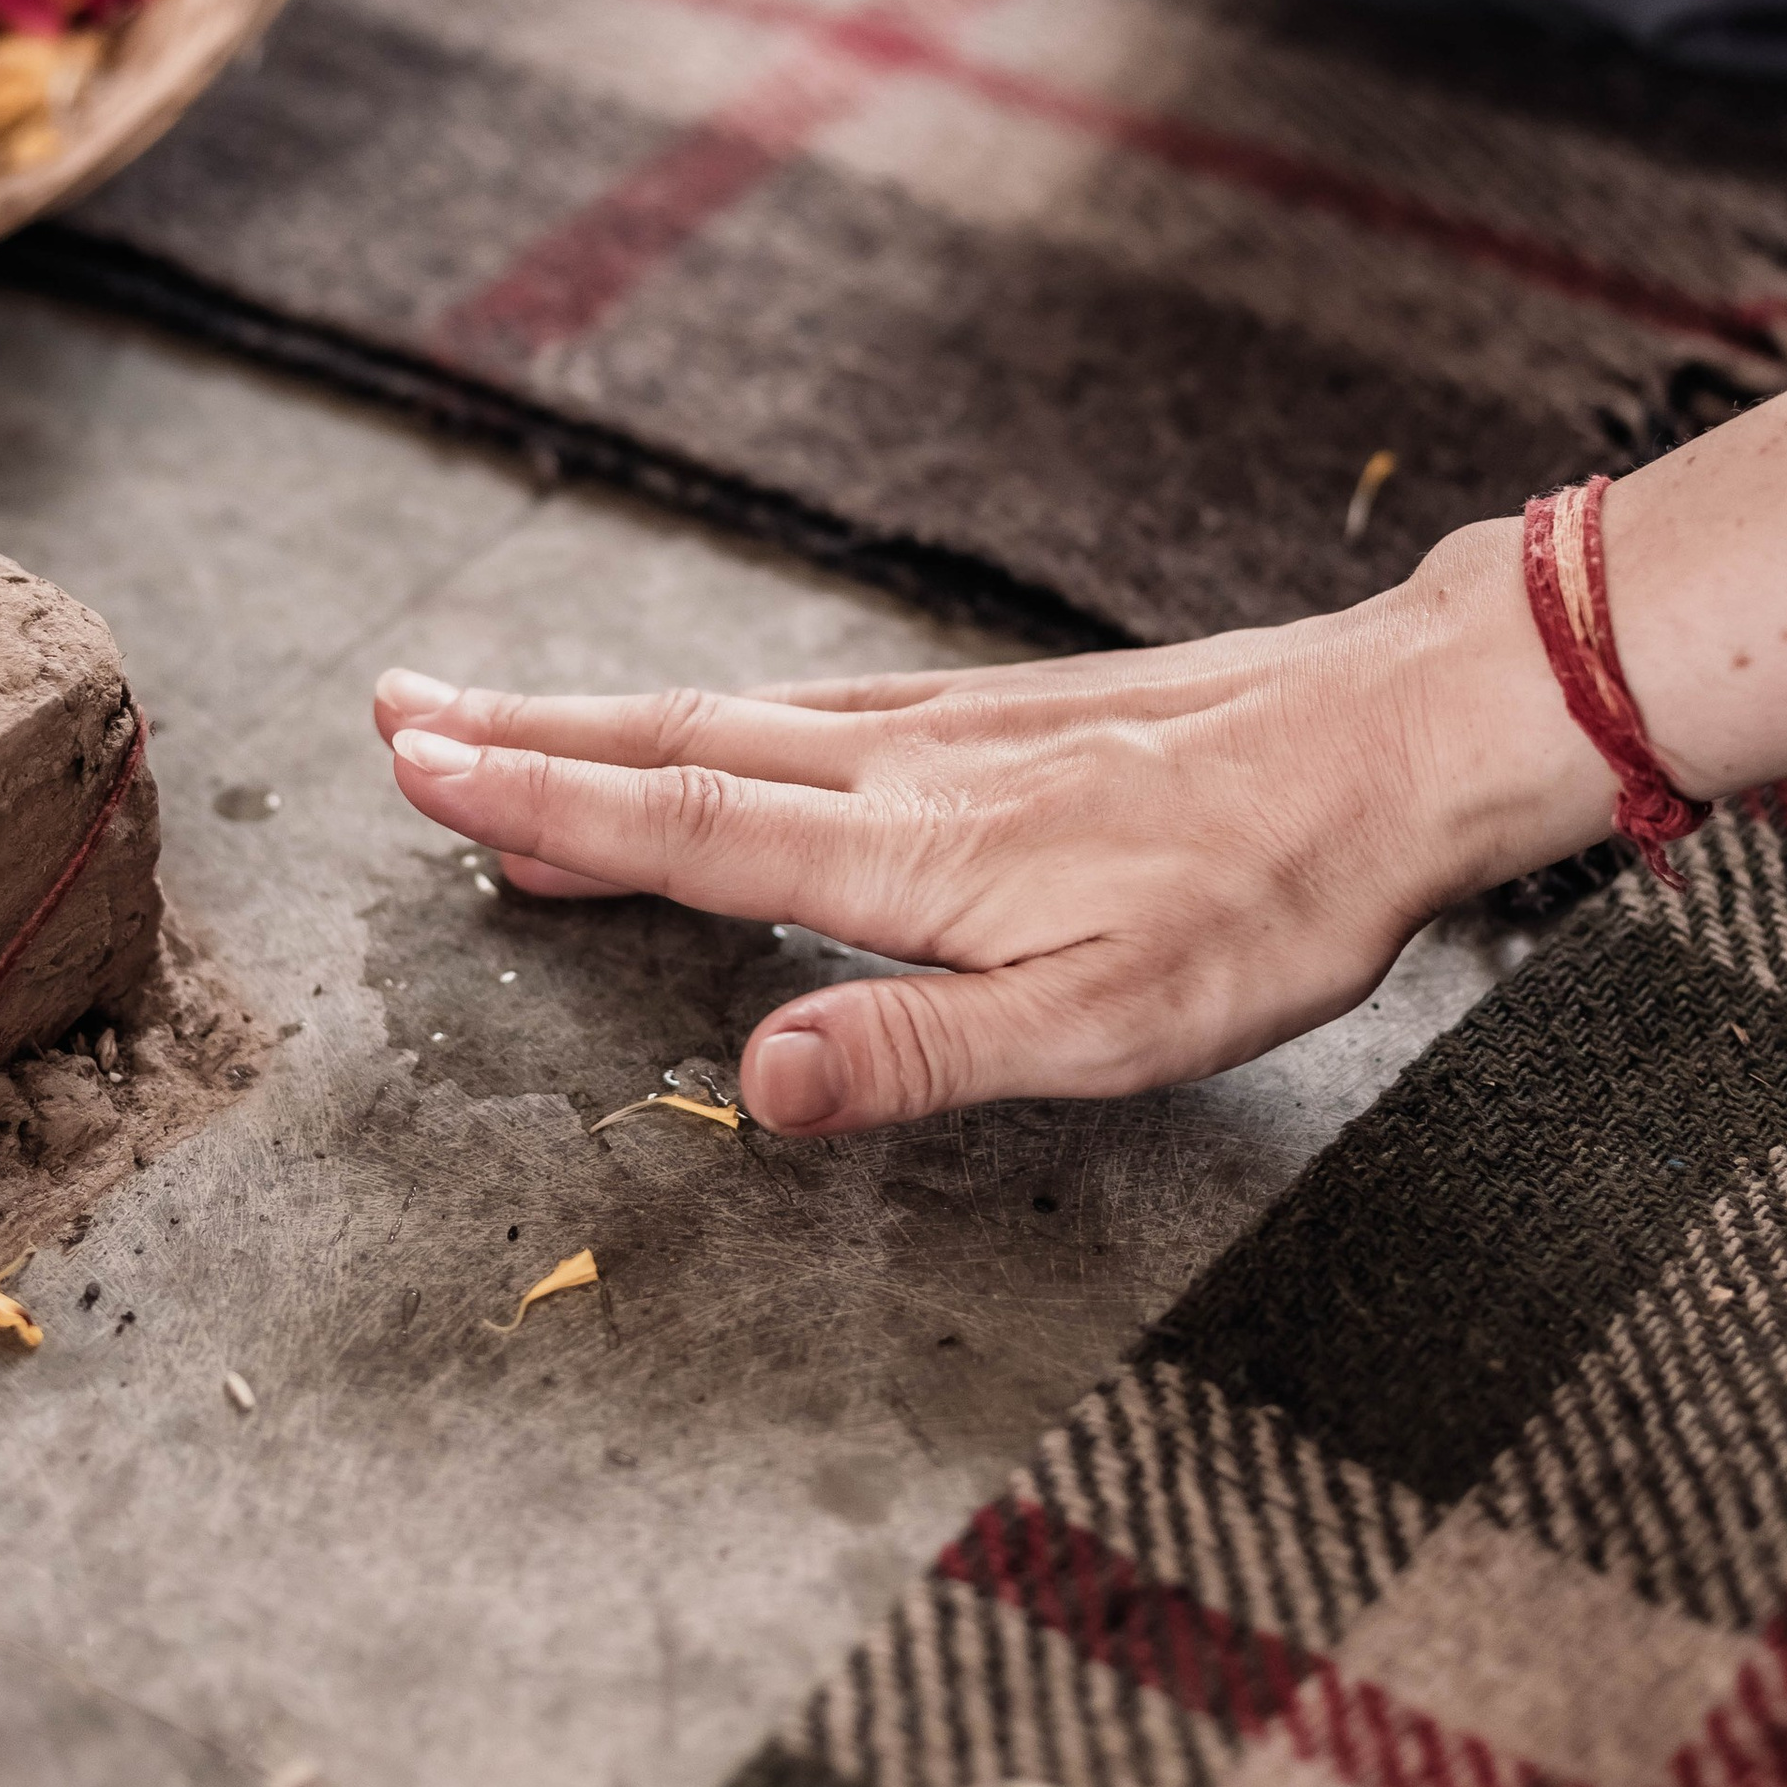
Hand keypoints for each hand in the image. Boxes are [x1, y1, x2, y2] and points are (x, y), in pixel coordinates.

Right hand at [374, 527, 1612, 1137]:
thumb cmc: (1267, 898)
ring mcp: (948, 727)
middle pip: (673, 745)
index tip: (414, 769)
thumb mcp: (1106, 1022)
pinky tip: (715, 717)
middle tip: (393, 714)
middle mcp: (901, 767)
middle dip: (523, 738)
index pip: (680, 822)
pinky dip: (714, 712)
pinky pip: (809, 702)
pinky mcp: (999, 715)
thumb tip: (750, 1084)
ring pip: (732, 714)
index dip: (538, 806)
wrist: (1393, 740)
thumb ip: (917, 1052)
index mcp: (905, 852)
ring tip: (496, 715)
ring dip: (599, 717)